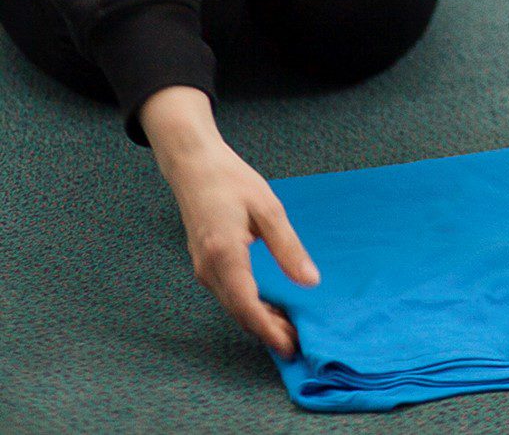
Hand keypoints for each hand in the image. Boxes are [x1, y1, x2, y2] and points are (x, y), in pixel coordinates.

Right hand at [141, 88, 319, 357]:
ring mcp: (204, 268)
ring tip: (289, 328)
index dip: (268, 328)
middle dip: (267, 330)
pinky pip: (228, 293)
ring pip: (232, 305)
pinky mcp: (206, 264)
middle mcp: (209, 268)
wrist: (195, 167)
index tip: (290, 344)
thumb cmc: (233, 182)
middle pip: (238, 311)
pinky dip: (248, 305)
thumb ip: (288, 247)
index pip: (247, 304)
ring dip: (258, 319)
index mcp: (224, 254)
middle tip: (297, 342)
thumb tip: (310, 281)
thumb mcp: (269, 210)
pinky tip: (269, 306)